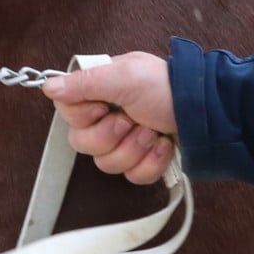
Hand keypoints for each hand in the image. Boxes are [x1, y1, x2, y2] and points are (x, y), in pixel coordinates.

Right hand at [43, 52, 177, 184]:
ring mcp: (125, 142)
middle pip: (82, 144)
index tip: (105, 106)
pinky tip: (164, 146)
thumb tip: (47, 86)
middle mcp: (107, 116)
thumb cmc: (165, 87)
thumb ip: (84, 83)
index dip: (85, 116)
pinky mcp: (143, 162)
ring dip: (134, 148)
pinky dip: (151, 163)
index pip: (68, 114)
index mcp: (99, 91)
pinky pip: (132, 177)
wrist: (206, 112)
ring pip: (106, 164)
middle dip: (110, 136)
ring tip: (153, 132)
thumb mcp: (123, 77)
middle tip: (131, 120)